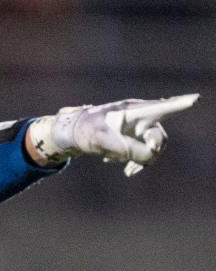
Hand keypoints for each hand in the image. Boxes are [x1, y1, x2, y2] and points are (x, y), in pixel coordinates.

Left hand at [29, 94, 198, 175]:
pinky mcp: (135, 136)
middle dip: (149, 153)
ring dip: (141, 161)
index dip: (179, 104)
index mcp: (134, 111)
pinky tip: (126, 170)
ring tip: (126, 171)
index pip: (161, 108)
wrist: (75, 132)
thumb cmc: (87, 132)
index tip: (195, 99)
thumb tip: (151, 157)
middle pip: (159, 136)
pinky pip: (145, 152)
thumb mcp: (104, 143)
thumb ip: (129, 149)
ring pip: (152, 148)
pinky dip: (137, 162)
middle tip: (130, 168)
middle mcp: (141, 116)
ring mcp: (139, 127)